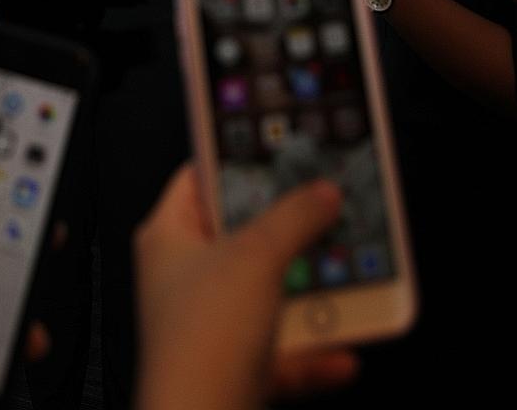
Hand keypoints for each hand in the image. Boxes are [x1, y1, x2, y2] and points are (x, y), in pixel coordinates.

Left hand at [134, 165, 356, 409]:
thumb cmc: (199, 344)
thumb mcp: (256, 257)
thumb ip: (295, 217)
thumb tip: (319, 192)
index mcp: (169, 237)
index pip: (200, 177)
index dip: (237, 159)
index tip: (277, 147)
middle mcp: (185, 279)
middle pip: (245, 236)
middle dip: (290, 229)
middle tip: (326, 207)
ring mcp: (211, 326)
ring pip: (269, 294)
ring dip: (310, 292)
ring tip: (347, 276)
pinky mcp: (235, 369)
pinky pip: (284, 351)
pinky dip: (314, 351)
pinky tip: (343, 350)